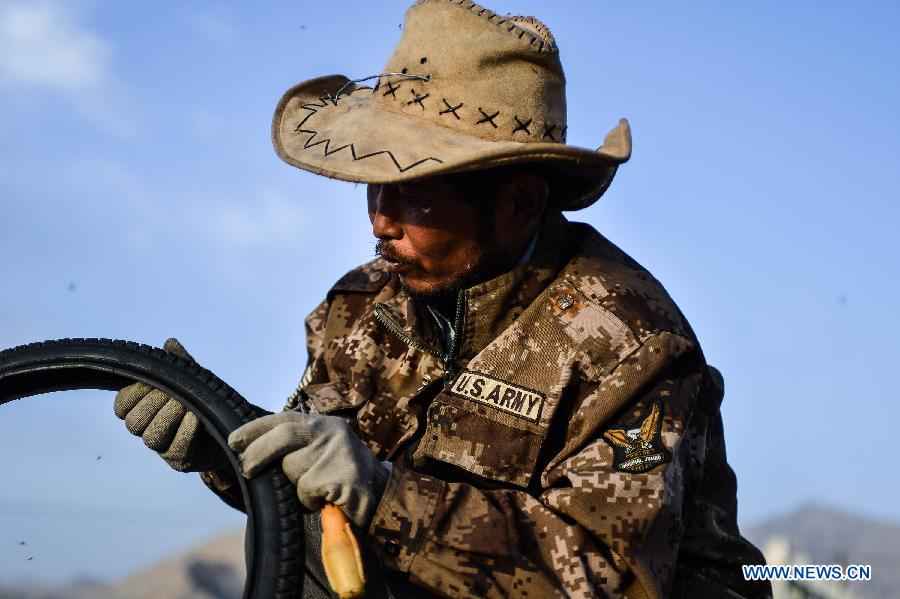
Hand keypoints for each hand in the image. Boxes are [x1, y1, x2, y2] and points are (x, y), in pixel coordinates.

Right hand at [114, 338, 228, 471]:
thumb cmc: (205, 402)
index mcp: (143, 410)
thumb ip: (181, 364)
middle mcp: (148, 431)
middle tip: (174, 394)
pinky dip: (185, 430)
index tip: (152, 382)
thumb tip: (170, 344)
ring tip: (186, 405)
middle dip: (153, 403)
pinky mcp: (181, 461)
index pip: (121, 406)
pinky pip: (176, 448)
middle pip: (134, 423)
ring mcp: (163, 449)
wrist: (232, 427)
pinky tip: (195, 417)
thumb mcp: (194, 379)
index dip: (133, 393)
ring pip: (151, 437)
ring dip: (169, 417)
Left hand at [228, 411, 390, 529]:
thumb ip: (294, 446)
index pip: (283, 419)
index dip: (256, 429)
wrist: (381, 497)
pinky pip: (306, 491)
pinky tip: (325, 500)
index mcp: (324, 425)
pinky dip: (308, 501)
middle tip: (246, 468)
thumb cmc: (341, 478)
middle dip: (259, 452)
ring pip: (293, 468)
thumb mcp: (320, 453)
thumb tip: (249, 450)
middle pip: (284, 435)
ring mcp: (338, 452)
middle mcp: (331, 432)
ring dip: (295, 485)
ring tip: (314, 490)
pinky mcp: (341, 475)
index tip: (233, 440)